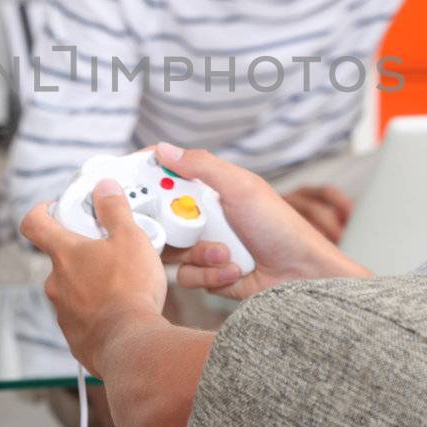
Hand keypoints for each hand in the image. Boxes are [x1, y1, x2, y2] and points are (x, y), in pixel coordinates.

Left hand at [20, 179, 167, 375]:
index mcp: (65, 253)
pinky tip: (120, 310)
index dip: (41, 212)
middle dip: (83, 253)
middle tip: (110, 251)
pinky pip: (82, 316)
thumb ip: (115, 210)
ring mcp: (63, 311)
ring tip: (122, 285)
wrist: (130, 344)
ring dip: (91, 283)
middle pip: (60, 258)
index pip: (34, 223)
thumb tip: (104, 189)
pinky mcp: (75, 335)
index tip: (55, 209)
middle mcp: (56, 282)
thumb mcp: (130, 238)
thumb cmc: (129, 292)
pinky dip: (97, 311)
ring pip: (72, 288)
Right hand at [153, 142, 367, 300]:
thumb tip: (164, 150)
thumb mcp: (241, 188)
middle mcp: (204, 217)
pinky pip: (188, 276)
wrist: (302, 276)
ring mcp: (205, 247)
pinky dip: (210, 274)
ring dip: (199, 254)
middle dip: (173, 227)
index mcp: (210, 191)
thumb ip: (202, 166)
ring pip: (172, 252)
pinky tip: (235, 270)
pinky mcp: (210, 275)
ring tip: (227, 253)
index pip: (167, 178)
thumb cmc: (279, 227)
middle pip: (160, 218)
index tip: (124, 181)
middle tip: (187, 229)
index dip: (145, 178)